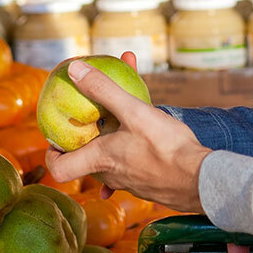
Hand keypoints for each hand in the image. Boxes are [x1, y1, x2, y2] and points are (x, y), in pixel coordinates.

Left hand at [44, 58, 210, 211]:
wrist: (200, 180)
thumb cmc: (165, 148)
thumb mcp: (134, 111)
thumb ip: (104, 90)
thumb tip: (74, 69)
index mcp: (99, 159)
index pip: (60, 168)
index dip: (53, 155)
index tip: (57, 138)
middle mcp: (111, 174)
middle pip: (88, 159)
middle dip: (90, 135)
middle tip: (95, 115)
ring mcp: (131, 182)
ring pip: (113, 159)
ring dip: (114, 138)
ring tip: (126, 116)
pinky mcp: (150, 183)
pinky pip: (134, 165)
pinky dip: (134, 150)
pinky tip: (147, 138)